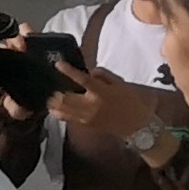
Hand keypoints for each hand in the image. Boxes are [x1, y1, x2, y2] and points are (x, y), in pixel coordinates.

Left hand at [51, 61, 176, 144]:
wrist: (138, 125)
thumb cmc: (131, 101)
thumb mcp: (121, 84)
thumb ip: (104, 76)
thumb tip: (90, 72)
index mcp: (102, 92)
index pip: (83, 80)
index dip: (69, 71)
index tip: (58, 64)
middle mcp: (92, 105)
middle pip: (66, 98)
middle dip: (56, 91)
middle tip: (51, 84)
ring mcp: (88, 116)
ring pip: (63, 110)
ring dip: (54, 103)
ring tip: (50, 96)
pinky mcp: (86, 125)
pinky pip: (67, 119)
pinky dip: (58, 113)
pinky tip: (54, 109)